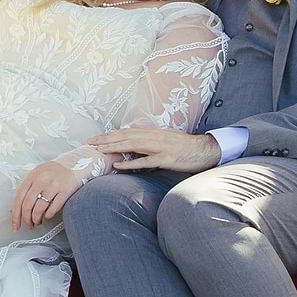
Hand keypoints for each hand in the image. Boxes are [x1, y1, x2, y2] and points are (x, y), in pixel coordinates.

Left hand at [11, 160, 90, 229]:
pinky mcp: (66, 190)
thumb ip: (27, 189)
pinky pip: (53, 208)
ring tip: (38, 221)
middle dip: (26, 219)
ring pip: (39, 208)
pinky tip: (48, 215)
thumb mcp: (38, 175)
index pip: (19, 197)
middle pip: (28, 204)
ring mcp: (54, 184)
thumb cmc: (54, 172)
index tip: (15, 225)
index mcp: (32, 175)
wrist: (76, 164)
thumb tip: (15, 209)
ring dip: (37, 219)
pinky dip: (49, 215)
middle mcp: (42, 179)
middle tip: (29, 225)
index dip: (16, 214)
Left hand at [87, 128, 222, 173]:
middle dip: (107, 139)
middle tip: (90, 142)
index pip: (127, 131)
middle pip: (126, 136)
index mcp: (154, 132)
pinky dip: (131, 163)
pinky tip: (118, 165)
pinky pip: (145, 161)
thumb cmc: (186, 147)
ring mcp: (160, 147)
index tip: (96, 138)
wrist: (206, 150)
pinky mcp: (167, 158)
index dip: (111, 134)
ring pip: (132, 145)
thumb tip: (135, 147)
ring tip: (99, 150)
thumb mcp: (166, 141)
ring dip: (114, 147)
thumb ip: (150, 143)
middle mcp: (155, 137)